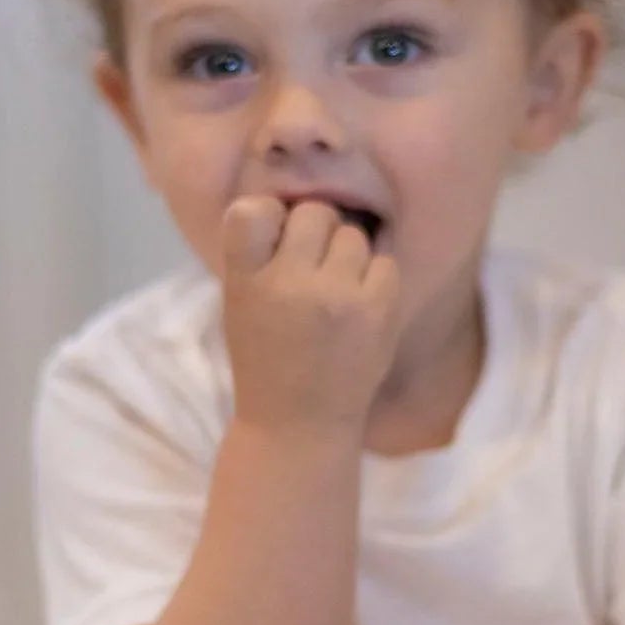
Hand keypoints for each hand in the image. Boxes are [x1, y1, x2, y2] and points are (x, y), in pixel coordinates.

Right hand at [221, 197, 400, 436]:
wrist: (299, 425)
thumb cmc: (266, 356)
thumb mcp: (239, 301)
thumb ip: (258, 250)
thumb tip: (304, 199)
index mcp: (245, 279)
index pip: (254, 209)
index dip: (271, 216)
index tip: (275, 241)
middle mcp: (288, 282)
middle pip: (315, 212)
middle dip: (315, 233)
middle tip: (311, 270)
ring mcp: (336, 296)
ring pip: (353, 235)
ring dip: (347, 256)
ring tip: (335, 293)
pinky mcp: (377, 310)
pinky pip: (385, 263)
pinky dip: (375, 279)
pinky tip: (359, 307)